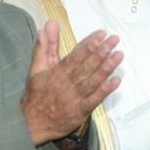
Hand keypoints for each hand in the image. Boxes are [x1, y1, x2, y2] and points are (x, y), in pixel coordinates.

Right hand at [21, 20, 122, 146]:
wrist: (31, 123)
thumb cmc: (36, 95)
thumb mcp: (36, 68)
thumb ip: (44, 46)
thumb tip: (46, 26)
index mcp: (57, 72)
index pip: (75, 55)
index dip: (88, 44)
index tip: (101, 34)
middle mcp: (66, 83)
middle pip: (86, 66)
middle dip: (101, 52)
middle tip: (114, 41)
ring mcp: (74, 98)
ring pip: (91, 81)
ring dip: (105, 69)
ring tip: (118, 56)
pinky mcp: (79, 112)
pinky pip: (93, 100)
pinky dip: (104, 91)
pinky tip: (115, 81)